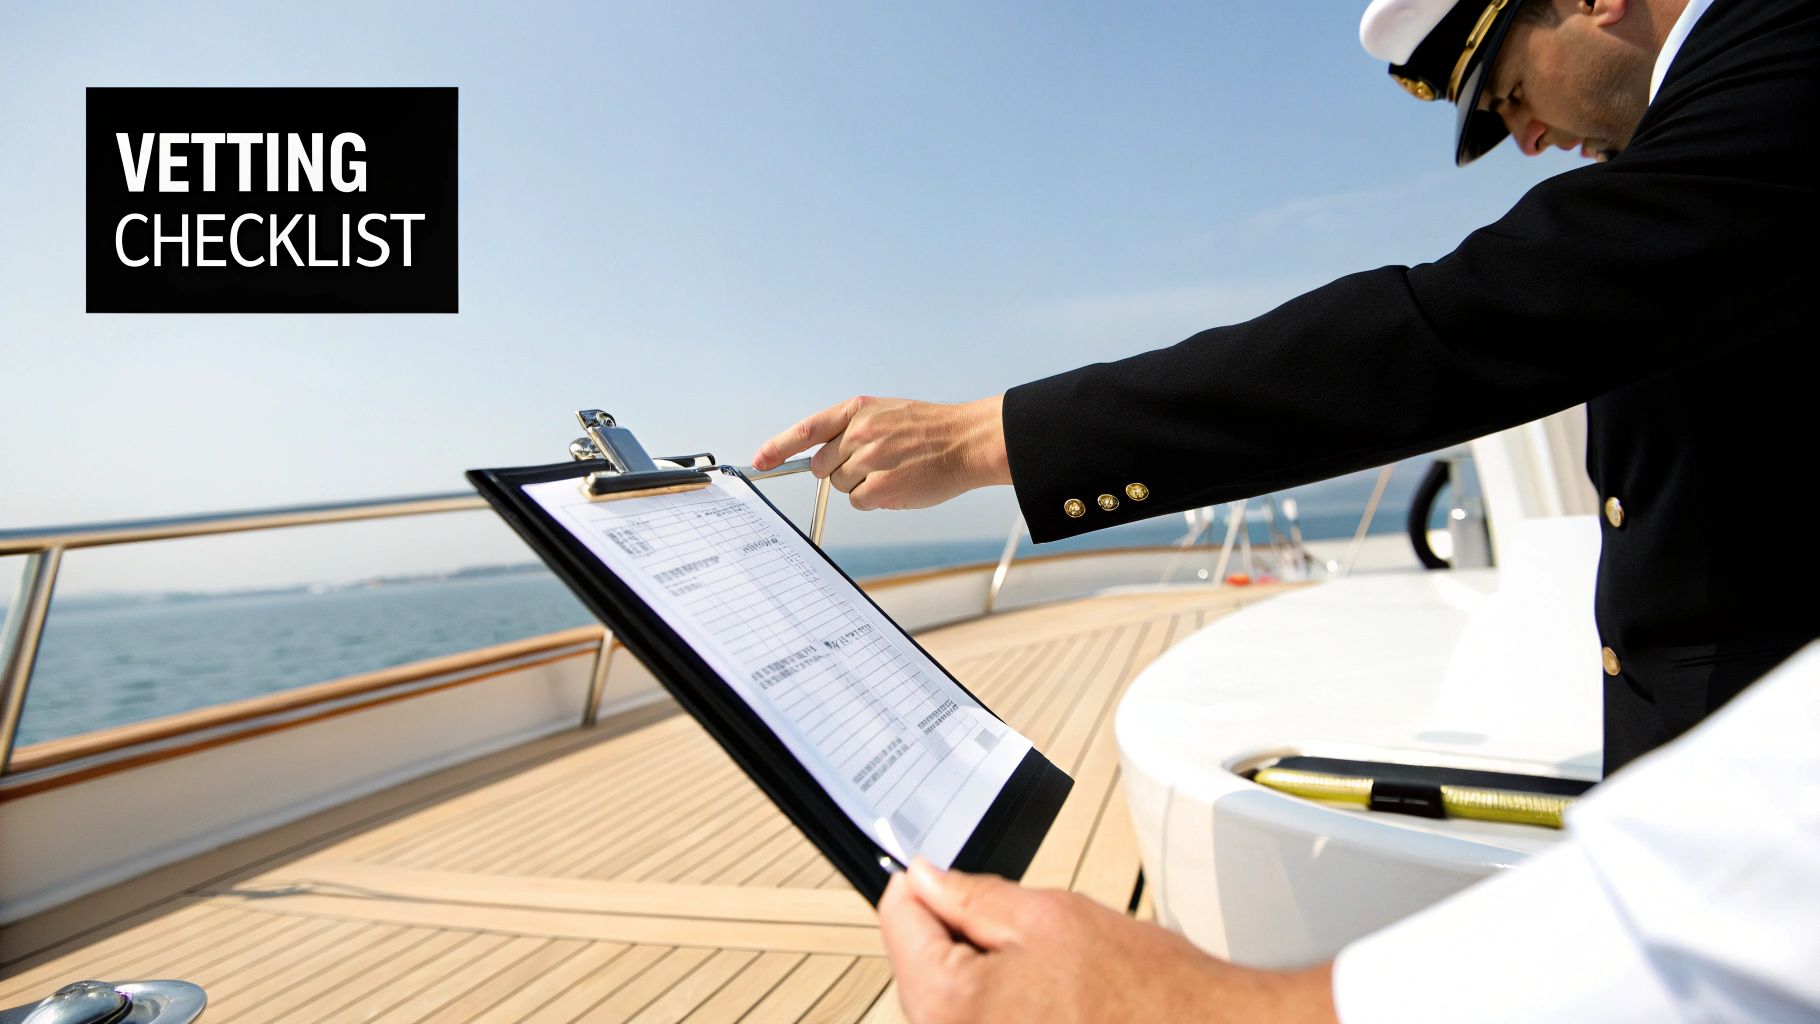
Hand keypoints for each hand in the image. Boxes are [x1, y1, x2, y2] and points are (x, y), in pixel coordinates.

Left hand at [751, 395, 1010, 510]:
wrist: (966, 441)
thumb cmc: (929, 430)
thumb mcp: (886, 413)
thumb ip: (853, 429)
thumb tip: (822, 456)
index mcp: (857, 410)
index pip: (806, 429)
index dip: (779, 447)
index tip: (761, 460)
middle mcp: (858, 432)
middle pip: (821, 466)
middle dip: (838, 471)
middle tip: (871, 465)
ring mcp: (868, 460)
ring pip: (840, 485)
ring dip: (861, 485)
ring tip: (893, 471)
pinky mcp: (880, 487)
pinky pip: (859, 501)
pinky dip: (875, 499)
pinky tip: (898, 485)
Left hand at [877, 859, 1336, 1023]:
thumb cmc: (1146, 990)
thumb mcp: (1048, 914)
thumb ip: (971, 894)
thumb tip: (924, 876)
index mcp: (950, 1006)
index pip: (898, 920)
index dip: (923, 883)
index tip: (941, 873)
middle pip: (921, 963)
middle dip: (957, 930)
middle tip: (1018, 921)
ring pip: (952, 995)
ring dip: (983, 966)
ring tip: (1047, 962)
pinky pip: (984, 1020)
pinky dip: (1006, 998)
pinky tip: (1052, 991)